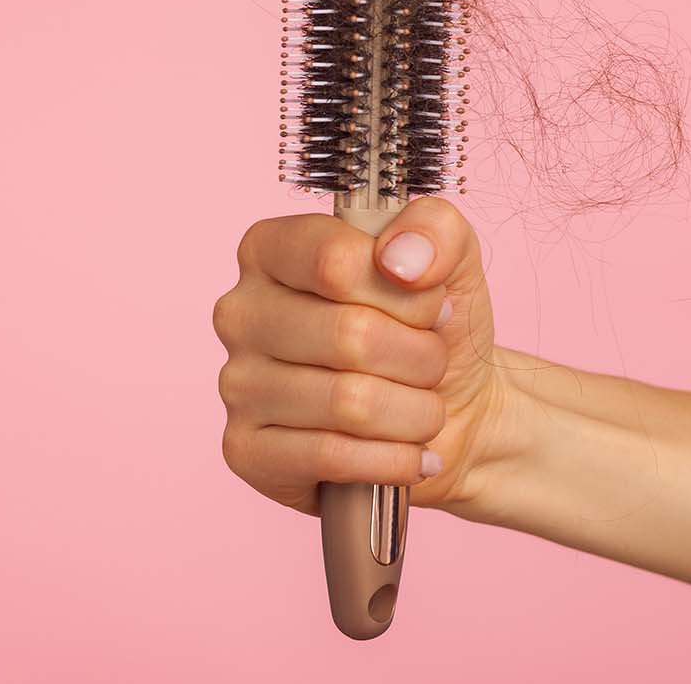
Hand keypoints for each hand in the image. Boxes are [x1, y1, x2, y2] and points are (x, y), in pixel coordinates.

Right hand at [213, 197, 504, 515]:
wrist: (455, 411)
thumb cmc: (435, 329)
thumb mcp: (452, 261)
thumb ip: (434, 230)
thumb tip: (400, 258)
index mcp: (271, 250)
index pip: (336, 260)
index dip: (407, 293)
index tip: (431, 307)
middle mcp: (240, 313)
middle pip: (350, 335)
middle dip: (420, 358)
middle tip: (431, 365)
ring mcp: (236, 384)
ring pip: (349, 402)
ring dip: (414, 412)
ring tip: (422, 410)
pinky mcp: (245, 451)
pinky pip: (332, 457)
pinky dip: (394, 460)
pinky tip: (412, 454)